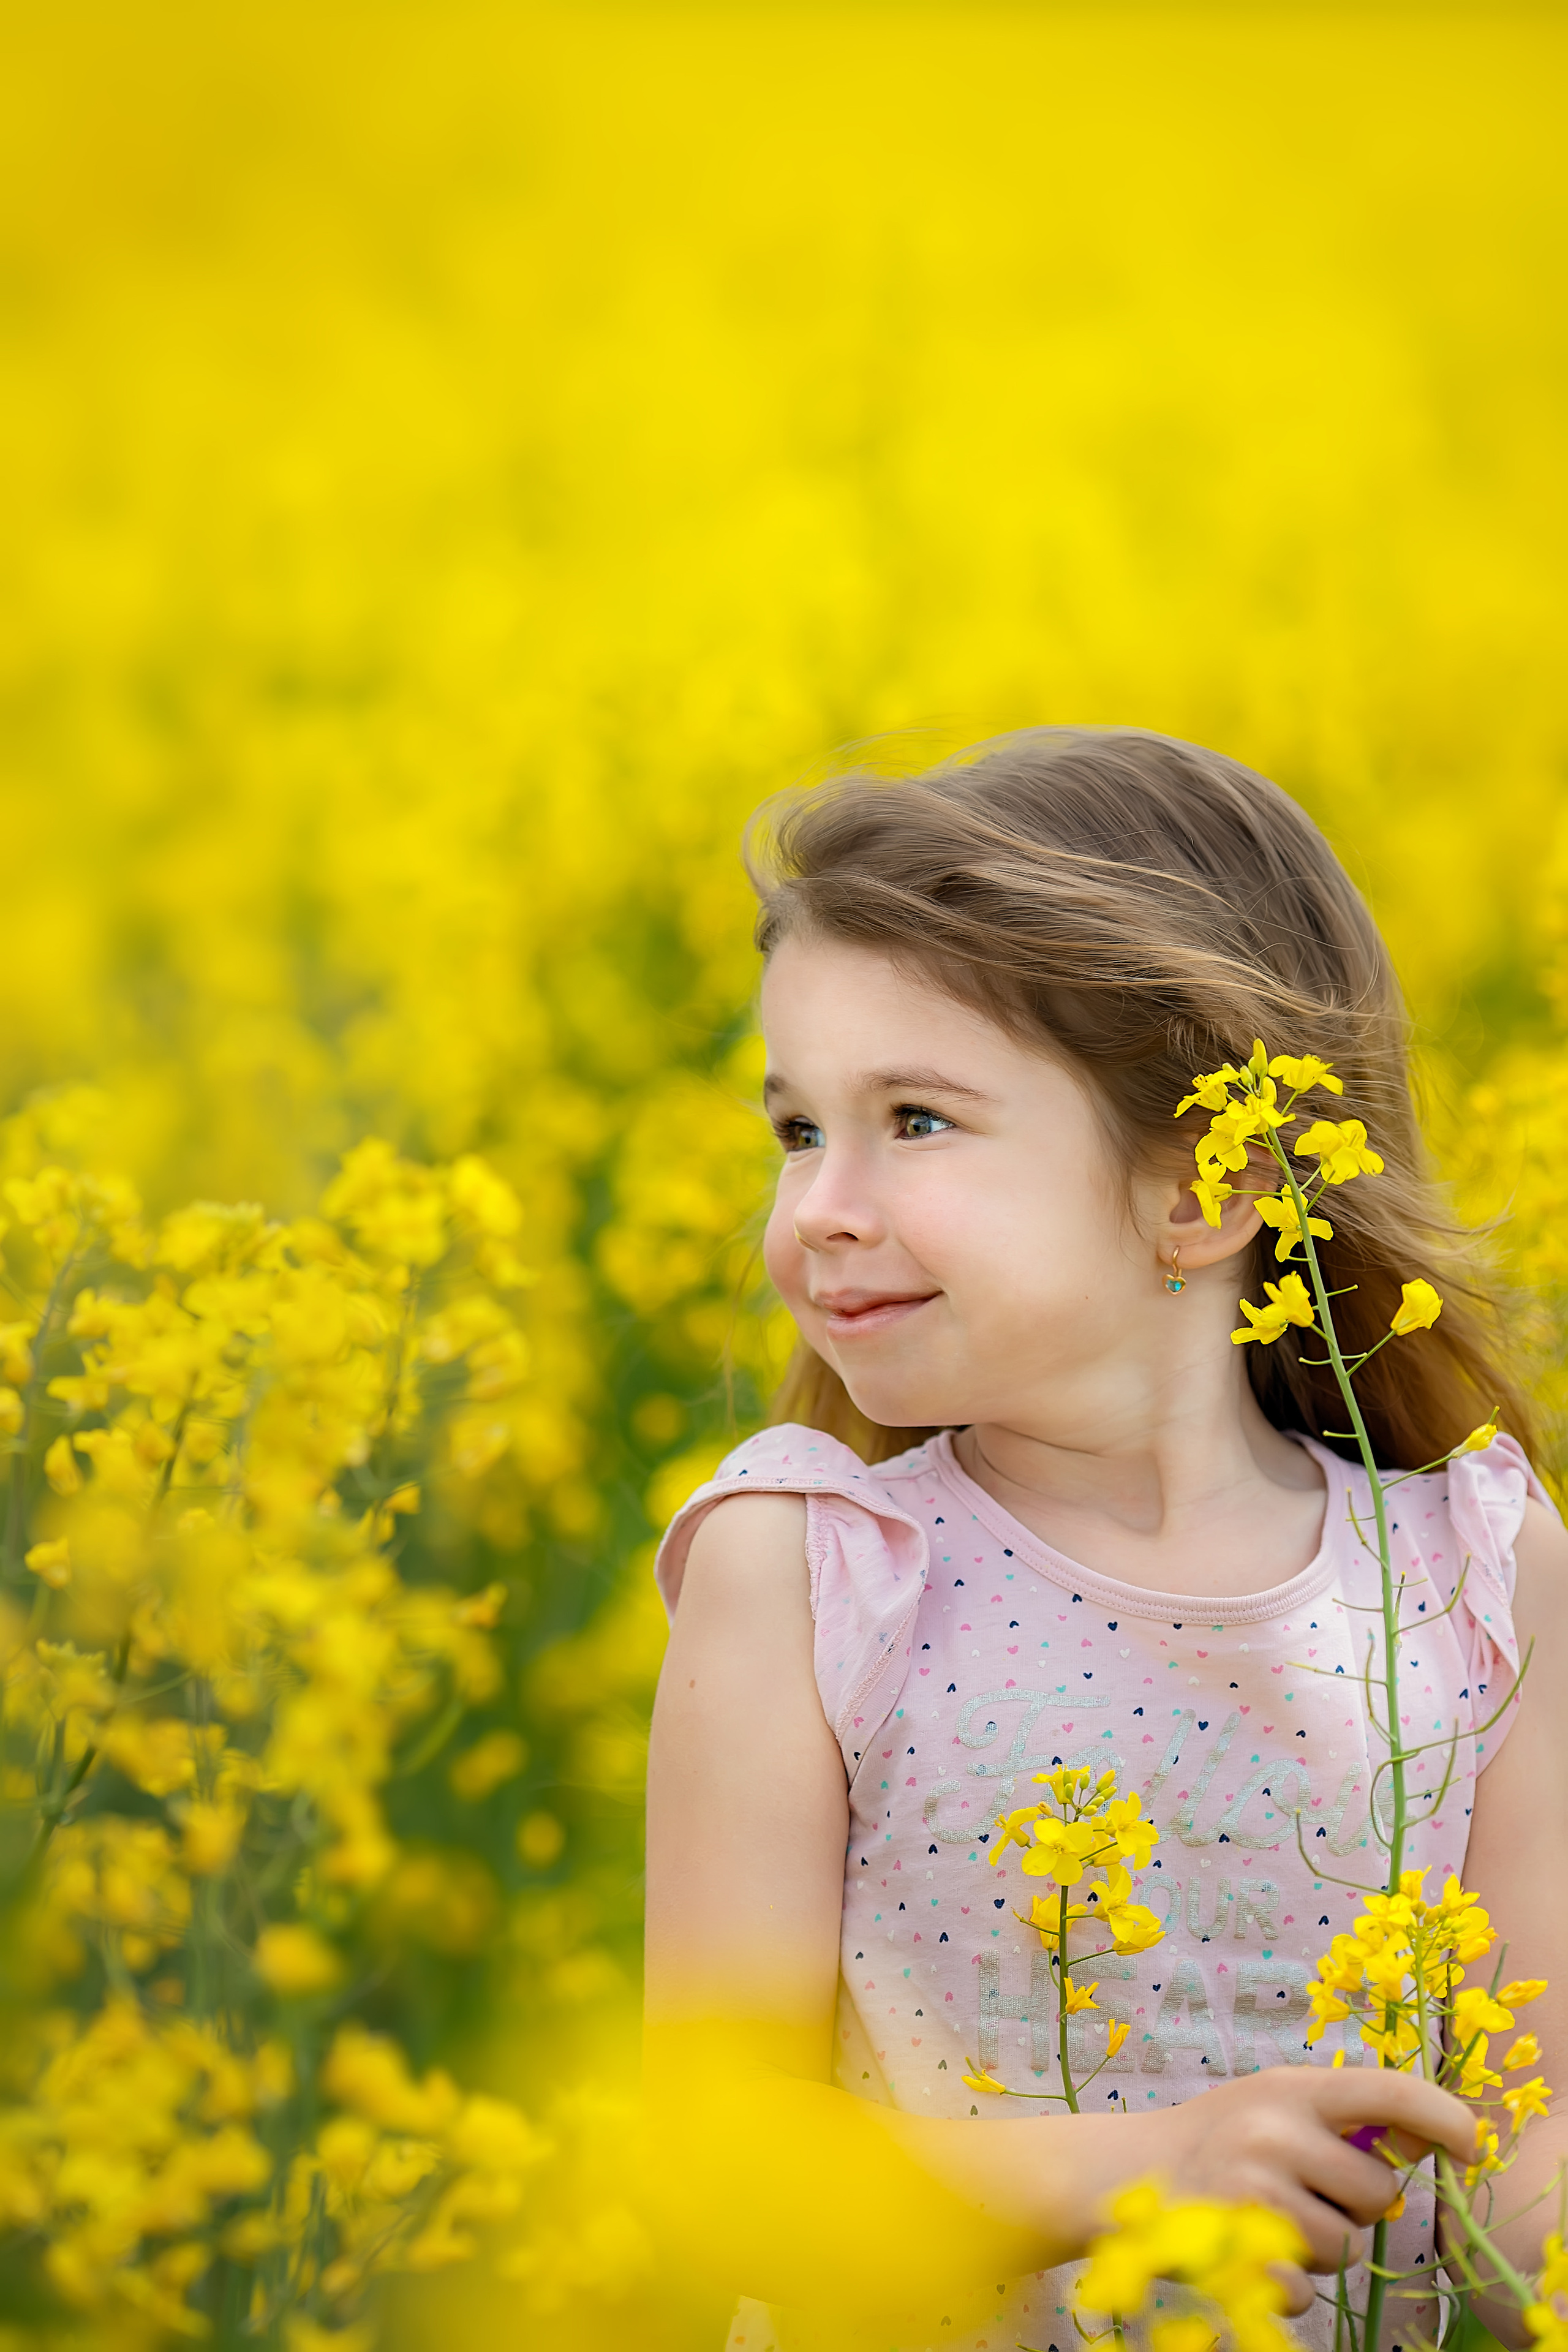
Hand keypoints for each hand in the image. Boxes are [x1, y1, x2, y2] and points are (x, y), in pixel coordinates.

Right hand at [1122, 2066, 1476, 2298]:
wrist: (1125, 2174)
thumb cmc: (1220, 2136)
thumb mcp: (1278, 2102)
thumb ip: (1347, 2115)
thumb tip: (1432, 2135)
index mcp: (1290, 2088)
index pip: (1388, 2091)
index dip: (1445, 2117)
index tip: (1473, 2144)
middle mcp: (1273, 2133)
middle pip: (1377, 2191)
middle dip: (1354, 2202)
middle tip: (1304, 2190)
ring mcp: (1253, 2194)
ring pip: (1347, 2247)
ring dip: (1322, 2245)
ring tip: (1273, 2217)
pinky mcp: (1237, 2254)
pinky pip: (1307, 2290)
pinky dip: (1289, 2282)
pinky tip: (1251, 2250)